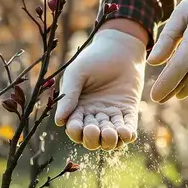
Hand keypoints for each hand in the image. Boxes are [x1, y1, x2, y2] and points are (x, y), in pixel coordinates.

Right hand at [54, 26, 145, 150]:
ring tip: (110, 133)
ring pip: (109, 137)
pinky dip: (127, 135)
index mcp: (78, 108)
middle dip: (92, 139)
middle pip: (92, 138)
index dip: (76, 131)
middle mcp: (94, 115)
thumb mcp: (77, 73)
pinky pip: (128, 128)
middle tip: (95, 130)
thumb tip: (59, 122)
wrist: (120, 47)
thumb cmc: (94, 58)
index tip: (78, 127)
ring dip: (109, 141)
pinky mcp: (128, 111)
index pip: (75, 128)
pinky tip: (127, 134)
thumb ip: (69, 96)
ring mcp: (112, 115)